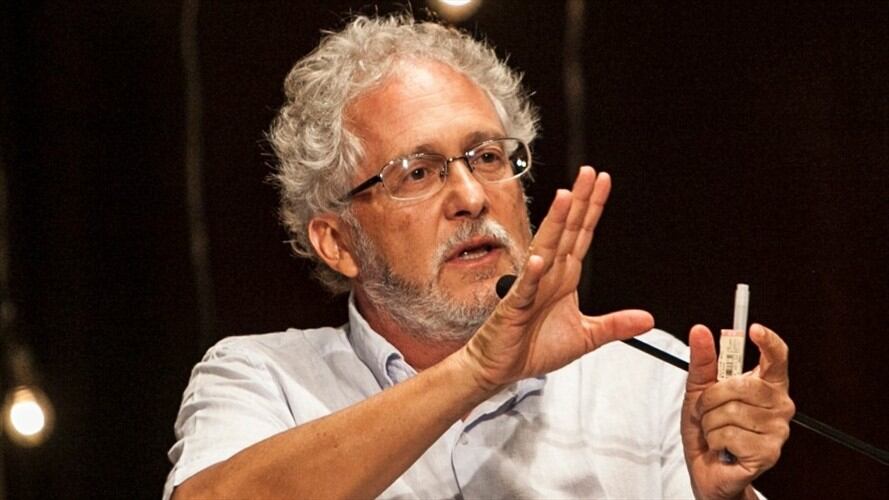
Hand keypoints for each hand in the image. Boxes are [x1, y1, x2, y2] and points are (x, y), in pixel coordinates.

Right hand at [460, 166, 653, 389]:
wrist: (501, 367)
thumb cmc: (534, 348)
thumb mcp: (586, 337)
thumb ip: (615, 325)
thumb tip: (647, 319)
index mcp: (564, 276)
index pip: (582, 234)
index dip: (593, 208)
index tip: (603, 182)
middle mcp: (548, 274)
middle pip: (567, 230)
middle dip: (578, 201)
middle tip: (588, 173)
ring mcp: (531, 287)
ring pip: (546, 248)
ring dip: (555, 224)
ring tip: (565, 198)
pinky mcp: (514, 306)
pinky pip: (525, 287)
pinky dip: (531, 274)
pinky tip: (539, 259)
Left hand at [682, 324, 795, 499]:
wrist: (706, 467)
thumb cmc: (707, 427)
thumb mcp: (699, 390)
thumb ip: (702, 360)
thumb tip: (699, 331)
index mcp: (767, 385)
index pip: (777, 358)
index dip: (769, 342)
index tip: (754, 329)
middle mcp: (779, 405)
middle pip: (742, 385)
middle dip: (711, 398)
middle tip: (707, 410)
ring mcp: (777, 430)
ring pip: (731, 412)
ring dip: (710, 422)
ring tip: (715, 431)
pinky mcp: (768, 452)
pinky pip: (730, 435)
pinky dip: (715, 440)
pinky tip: (722, 447)